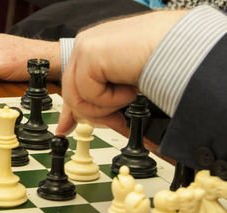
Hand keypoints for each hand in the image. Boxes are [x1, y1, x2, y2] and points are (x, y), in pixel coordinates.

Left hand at [56, 10, 186, 135]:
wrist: (183, 48)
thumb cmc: (164, 63)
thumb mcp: (122, 87)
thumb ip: (98, 99)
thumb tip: (76, 125)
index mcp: (94, 48)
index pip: (71, 84)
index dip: (70, 109)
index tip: (66, 129)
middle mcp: (86, 45)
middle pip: (71, 94)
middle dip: (94, 115)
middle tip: (116, 121)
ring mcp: (85, 47)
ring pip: (77, 98)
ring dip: (107, 106)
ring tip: (128, 94)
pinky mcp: (89, 53)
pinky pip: (89, 93)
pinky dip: (112, 99)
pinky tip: (129, 86)